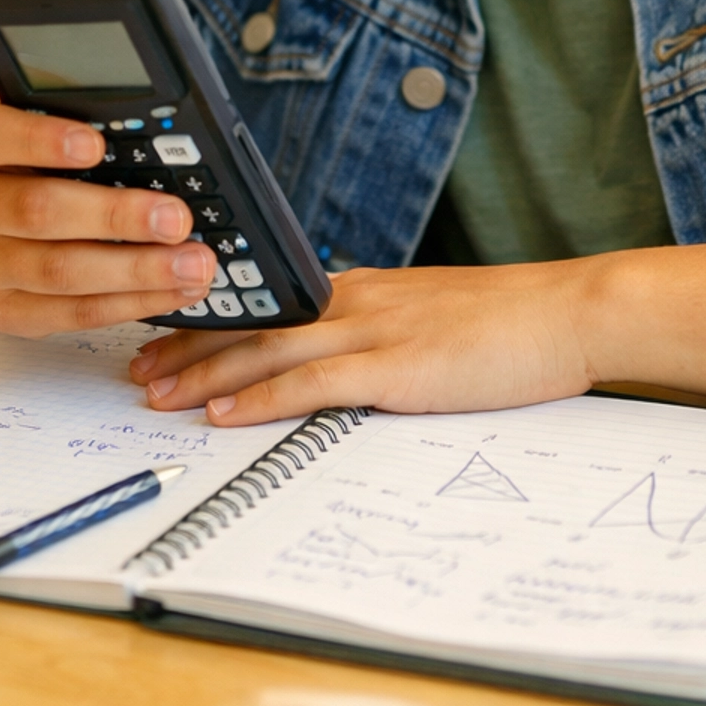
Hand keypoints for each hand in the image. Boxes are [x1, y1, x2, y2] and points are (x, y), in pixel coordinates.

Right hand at [0, 93, 215, 333]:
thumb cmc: (26, 156)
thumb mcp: (37, 119)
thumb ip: (77, 119)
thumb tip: (155, 133)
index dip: (40, 140)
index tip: (96, 144)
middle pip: (36, 211)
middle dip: (116, 217)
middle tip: (177, 219)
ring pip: (58, 272)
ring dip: (136, 271)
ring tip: (192, 264)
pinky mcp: (0, 310)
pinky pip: (70, 313)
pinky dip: (130, 304)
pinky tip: (173, 291)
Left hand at [128, 258, 608, 424]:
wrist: (570, 312)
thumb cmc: (517, 323)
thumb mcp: (439, 316)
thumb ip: (391, 329)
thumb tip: (356, 358)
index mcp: (368, 290)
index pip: (273, 303)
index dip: (214, 322)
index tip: (167, 336)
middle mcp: (359, 301)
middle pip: (254, 322)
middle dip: (188, 347)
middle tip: (135, 368)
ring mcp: (375, 330)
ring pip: (267, 349)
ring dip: (204, 374)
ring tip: (155, 395)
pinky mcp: (395, 366)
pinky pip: (311, 382)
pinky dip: (259, 398)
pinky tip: (222, 415)